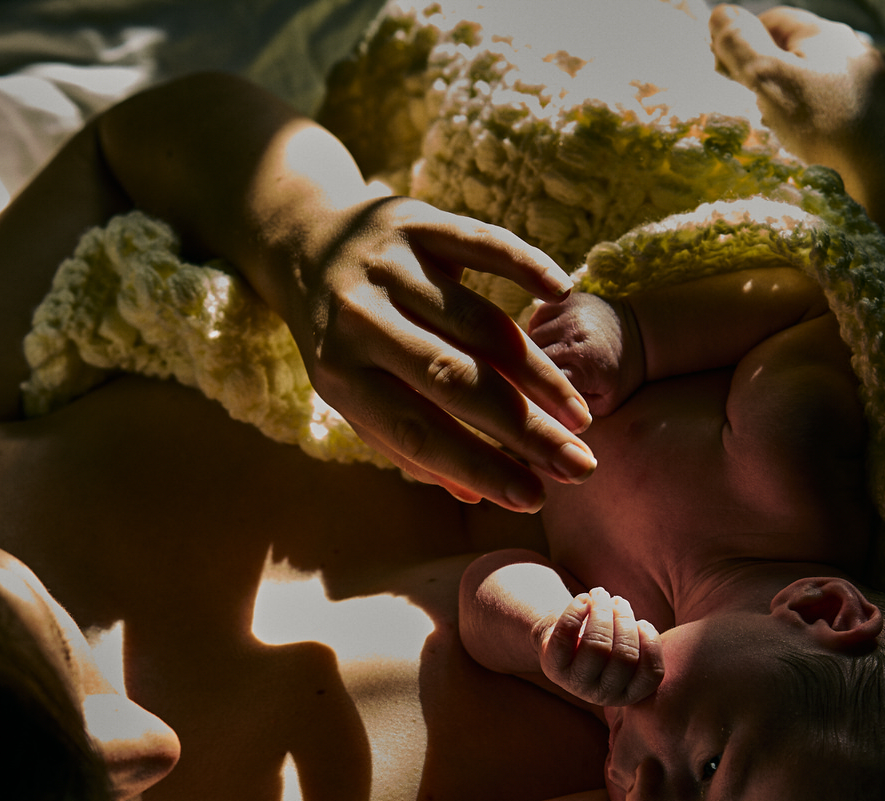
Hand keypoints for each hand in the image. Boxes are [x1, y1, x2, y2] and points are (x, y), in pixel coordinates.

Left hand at [291, 196, 595, 511]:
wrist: (305, 241)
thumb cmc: (343, 339)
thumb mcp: (355, 393)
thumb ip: (407, 443)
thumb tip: (476, 495)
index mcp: (340, 373)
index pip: (416, 431)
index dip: (477, 466)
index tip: (532, 497)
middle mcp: (359, 319)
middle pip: (455, 381)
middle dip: (525, 430)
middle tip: (579, 466)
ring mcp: (389, 266)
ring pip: (477, 324)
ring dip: (538, 373)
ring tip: (577, 416)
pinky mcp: (417, 220)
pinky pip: (481, 243)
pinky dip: (524, 264)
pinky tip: (561, 294)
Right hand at [528, 292, 643, 417]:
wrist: (640, 335)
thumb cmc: (620, 376)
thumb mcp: (603, 404)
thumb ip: (573, 414)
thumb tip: (542, 414)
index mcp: (584, 364)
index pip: (540, 383)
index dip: (534, 394)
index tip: (535, 402)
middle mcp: (574, 334)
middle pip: (530, 359)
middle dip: (530, 374)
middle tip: (537, 385)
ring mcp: (569, 313)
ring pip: (528, 338)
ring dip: (530, 353)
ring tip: (543, 366)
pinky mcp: (565, 301)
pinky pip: (535, 320)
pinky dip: (534, 334)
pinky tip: (548, 345)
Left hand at [537, 587, 662, 706]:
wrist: (562, 642)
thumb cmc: (604, 643)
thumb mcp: (626, 648)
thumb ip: (641, 642)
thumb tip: (643, 628)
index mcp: (629, 693)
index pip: (652, 673)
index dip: (651, 642)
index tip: (642, 621)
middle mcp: (604, 695)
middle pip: (624, 655)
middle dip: (624, 620)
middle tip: (618, 601)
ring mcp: (576, 683)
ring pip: (596, 646)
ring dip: (602, 611)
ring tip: (601, 595)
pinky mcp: (553, 667)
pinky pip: (565, 636)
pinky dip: (576, 611)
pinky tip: (584, 599)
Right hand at [707, 5, 884, 207]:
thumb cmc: (830, 125)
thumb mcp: (773, 80)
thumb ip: (743, 47)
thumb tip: (719, 14)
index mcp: (827, 35)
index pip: (774, 20)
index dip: (742, 41)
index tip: (721, 73)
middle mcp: (857, 53)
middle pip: (799, 55)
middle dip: (768, 76)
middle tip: (746, 109)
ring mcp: (877, 88)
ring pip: (821, 88)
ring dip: (795, 106)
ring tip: (779, 138)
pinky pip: (841, 116)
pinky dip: (821, 128)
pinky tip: (815, 153)